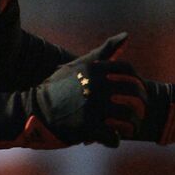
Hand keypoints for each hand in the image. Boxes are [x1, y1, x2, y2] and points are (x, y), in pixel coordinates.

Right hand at [26, 32, 147, 147]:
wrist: (33, 111)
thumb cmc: (57, 88)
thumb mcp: (78, 65)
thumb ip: (104, 52)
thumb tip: (127, 35)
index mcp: (95, 69)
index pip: (129, 72)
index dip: (136, 83)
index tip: (134, 93)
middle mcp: (96, 86)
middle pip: (134, 94)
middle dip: (140, 106)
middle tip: (137, 114)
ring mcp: (93, 107)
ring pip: (128, 116)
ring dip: (132, 125)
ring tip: (129, 129)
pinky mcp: (88, 128)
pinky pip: (113, 136)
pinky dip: (115, 140)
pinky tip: (111, 139)